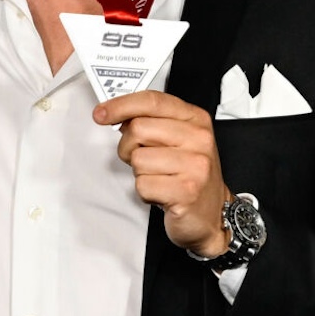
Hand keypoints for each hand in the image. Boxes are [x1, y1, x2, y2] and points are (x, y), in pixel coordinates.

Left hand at [94, 91, 230, 255]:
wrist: (212, 214)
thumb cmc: (190, 176)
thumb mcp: (178, 140)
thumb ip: (152, 123)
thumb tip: (118, 114)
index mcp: (196, 120)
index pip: (152, 101)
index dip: (121, 105)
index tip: (102, 113)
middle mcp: (199, 139)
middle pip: (138, 128)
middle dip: (129, 147)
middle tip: (143, 160)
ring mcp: (195, 165)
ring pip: (138, 159)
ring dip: (140, 173)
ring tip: (159, 178)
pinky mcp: (186, 191)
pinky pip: (142, 185)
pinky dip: (145, 192)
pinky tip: (162, 193)